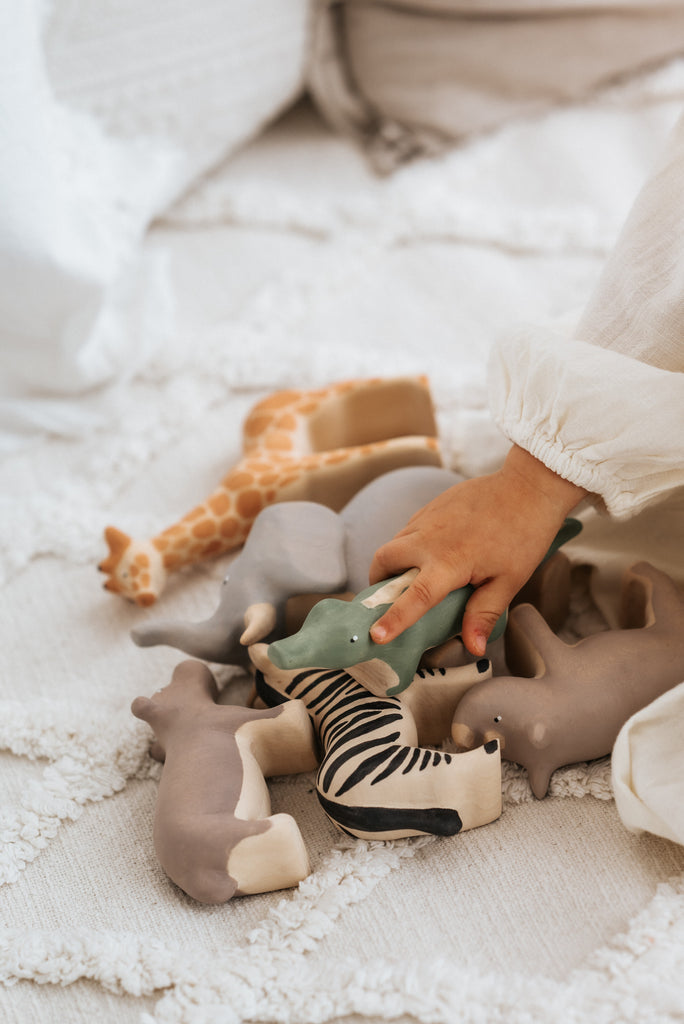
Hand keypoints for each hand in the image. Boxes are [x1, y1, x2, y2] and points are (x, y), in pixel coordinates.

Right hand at [368, 446, 585, 655]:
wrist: (528, 487)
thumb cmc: (523, 536)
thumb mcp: (508, 581)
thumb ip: (484, 613)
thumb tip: (472, 647)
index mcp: (449, 562)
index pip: (414, 596)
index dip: (393, 619)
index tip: (376, 635)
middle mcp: (430, 539)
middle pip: (384, 560)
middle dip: (377, 581)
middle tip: (385, 597)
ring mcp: (428, 518)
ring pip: (393, 542)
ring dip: (391, 562)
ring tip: (408, 578)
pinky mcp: (431, 506)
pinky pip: (408, 529)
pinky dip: (407, 546)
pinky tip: (427, 554)